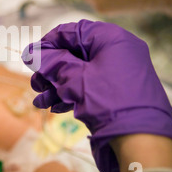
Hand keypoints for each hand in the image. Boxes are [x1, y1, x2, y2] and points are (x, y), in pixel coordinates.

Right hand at [22, 20, 171, 171]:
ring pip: (80, 73)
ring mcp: (119, 73)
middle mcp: (117, 52)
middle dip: (51, 71)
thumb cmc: (108, 100)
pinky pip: (90, 86)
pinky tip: (54, 108)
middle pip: (74, 54)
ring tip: (39, 101)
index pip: (73, 32)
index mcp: (111, 39)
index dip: (48, 44)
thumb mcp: (74, 78)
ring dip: (57, 86)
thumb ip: (51, 63)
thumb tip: (30, 53)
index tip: (30, 57)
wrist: (141, 139)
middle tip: (35, 84)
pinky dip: (71, 95)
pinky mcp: (118, 92)